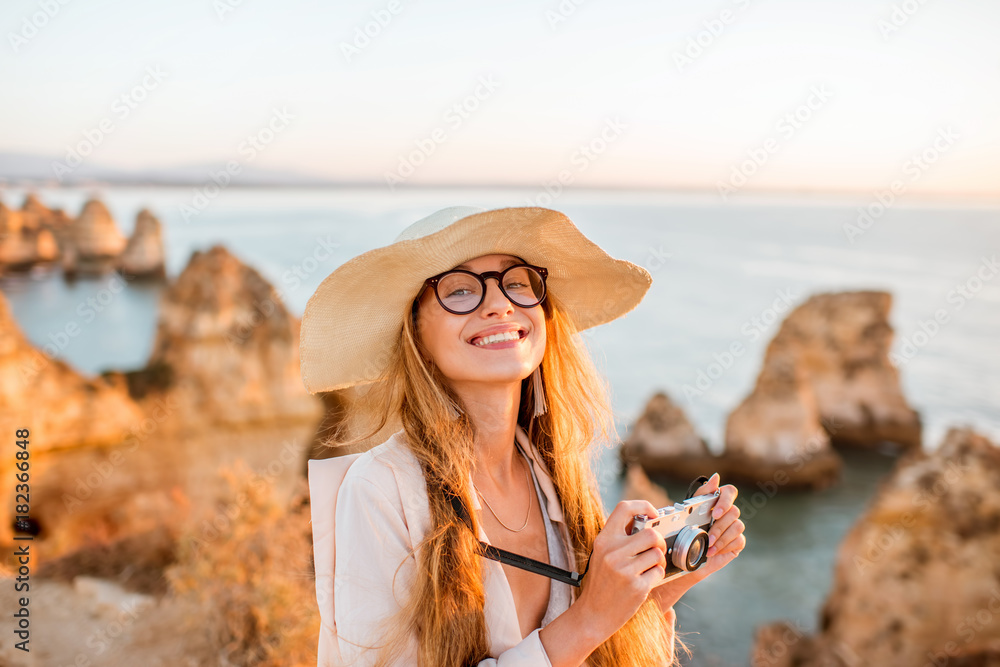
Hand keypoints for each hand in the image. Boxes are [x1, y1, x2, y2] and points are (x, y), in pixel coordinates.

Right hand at [572, 499, 668, 640]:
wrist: (593, 614)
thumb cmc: (601, 583)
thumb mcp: (602, 554)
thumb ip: (619, 538)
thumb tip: (646, 520)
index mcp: (604, 540)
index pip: (624, 508)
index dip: (643, 506)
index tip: (653, 513)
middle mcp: (612, 552)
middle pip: (651, 534)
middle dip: (659, 542)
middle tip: (656, 549)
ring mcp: (624, 570)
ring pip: (658, 553)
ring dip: (659, 561)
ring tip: (650, 567)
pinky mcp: (636, 587)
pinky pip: (659, 572)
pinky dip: (658, 575)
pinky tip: (647, 581)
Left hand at [650, 473, 745, 610]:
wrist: (679, 561)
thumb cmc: (681, 534)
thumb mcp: (687, 513)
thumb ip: (701, 496)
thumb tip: (716, 477)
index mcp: (714, 502)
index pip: (729, 491)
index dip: (725, 500)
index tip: (714, 512)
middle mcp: (725, 514)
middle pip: (734, 510)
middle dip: (720, 524)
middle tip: (708, 535)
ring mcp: (732, 528)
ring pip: (737, 525)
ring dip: (721, 537)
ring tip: (708, 545)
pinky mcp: (736, 543)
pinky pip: (739, 540)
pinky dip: (725, 546)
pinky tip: (712, 552)